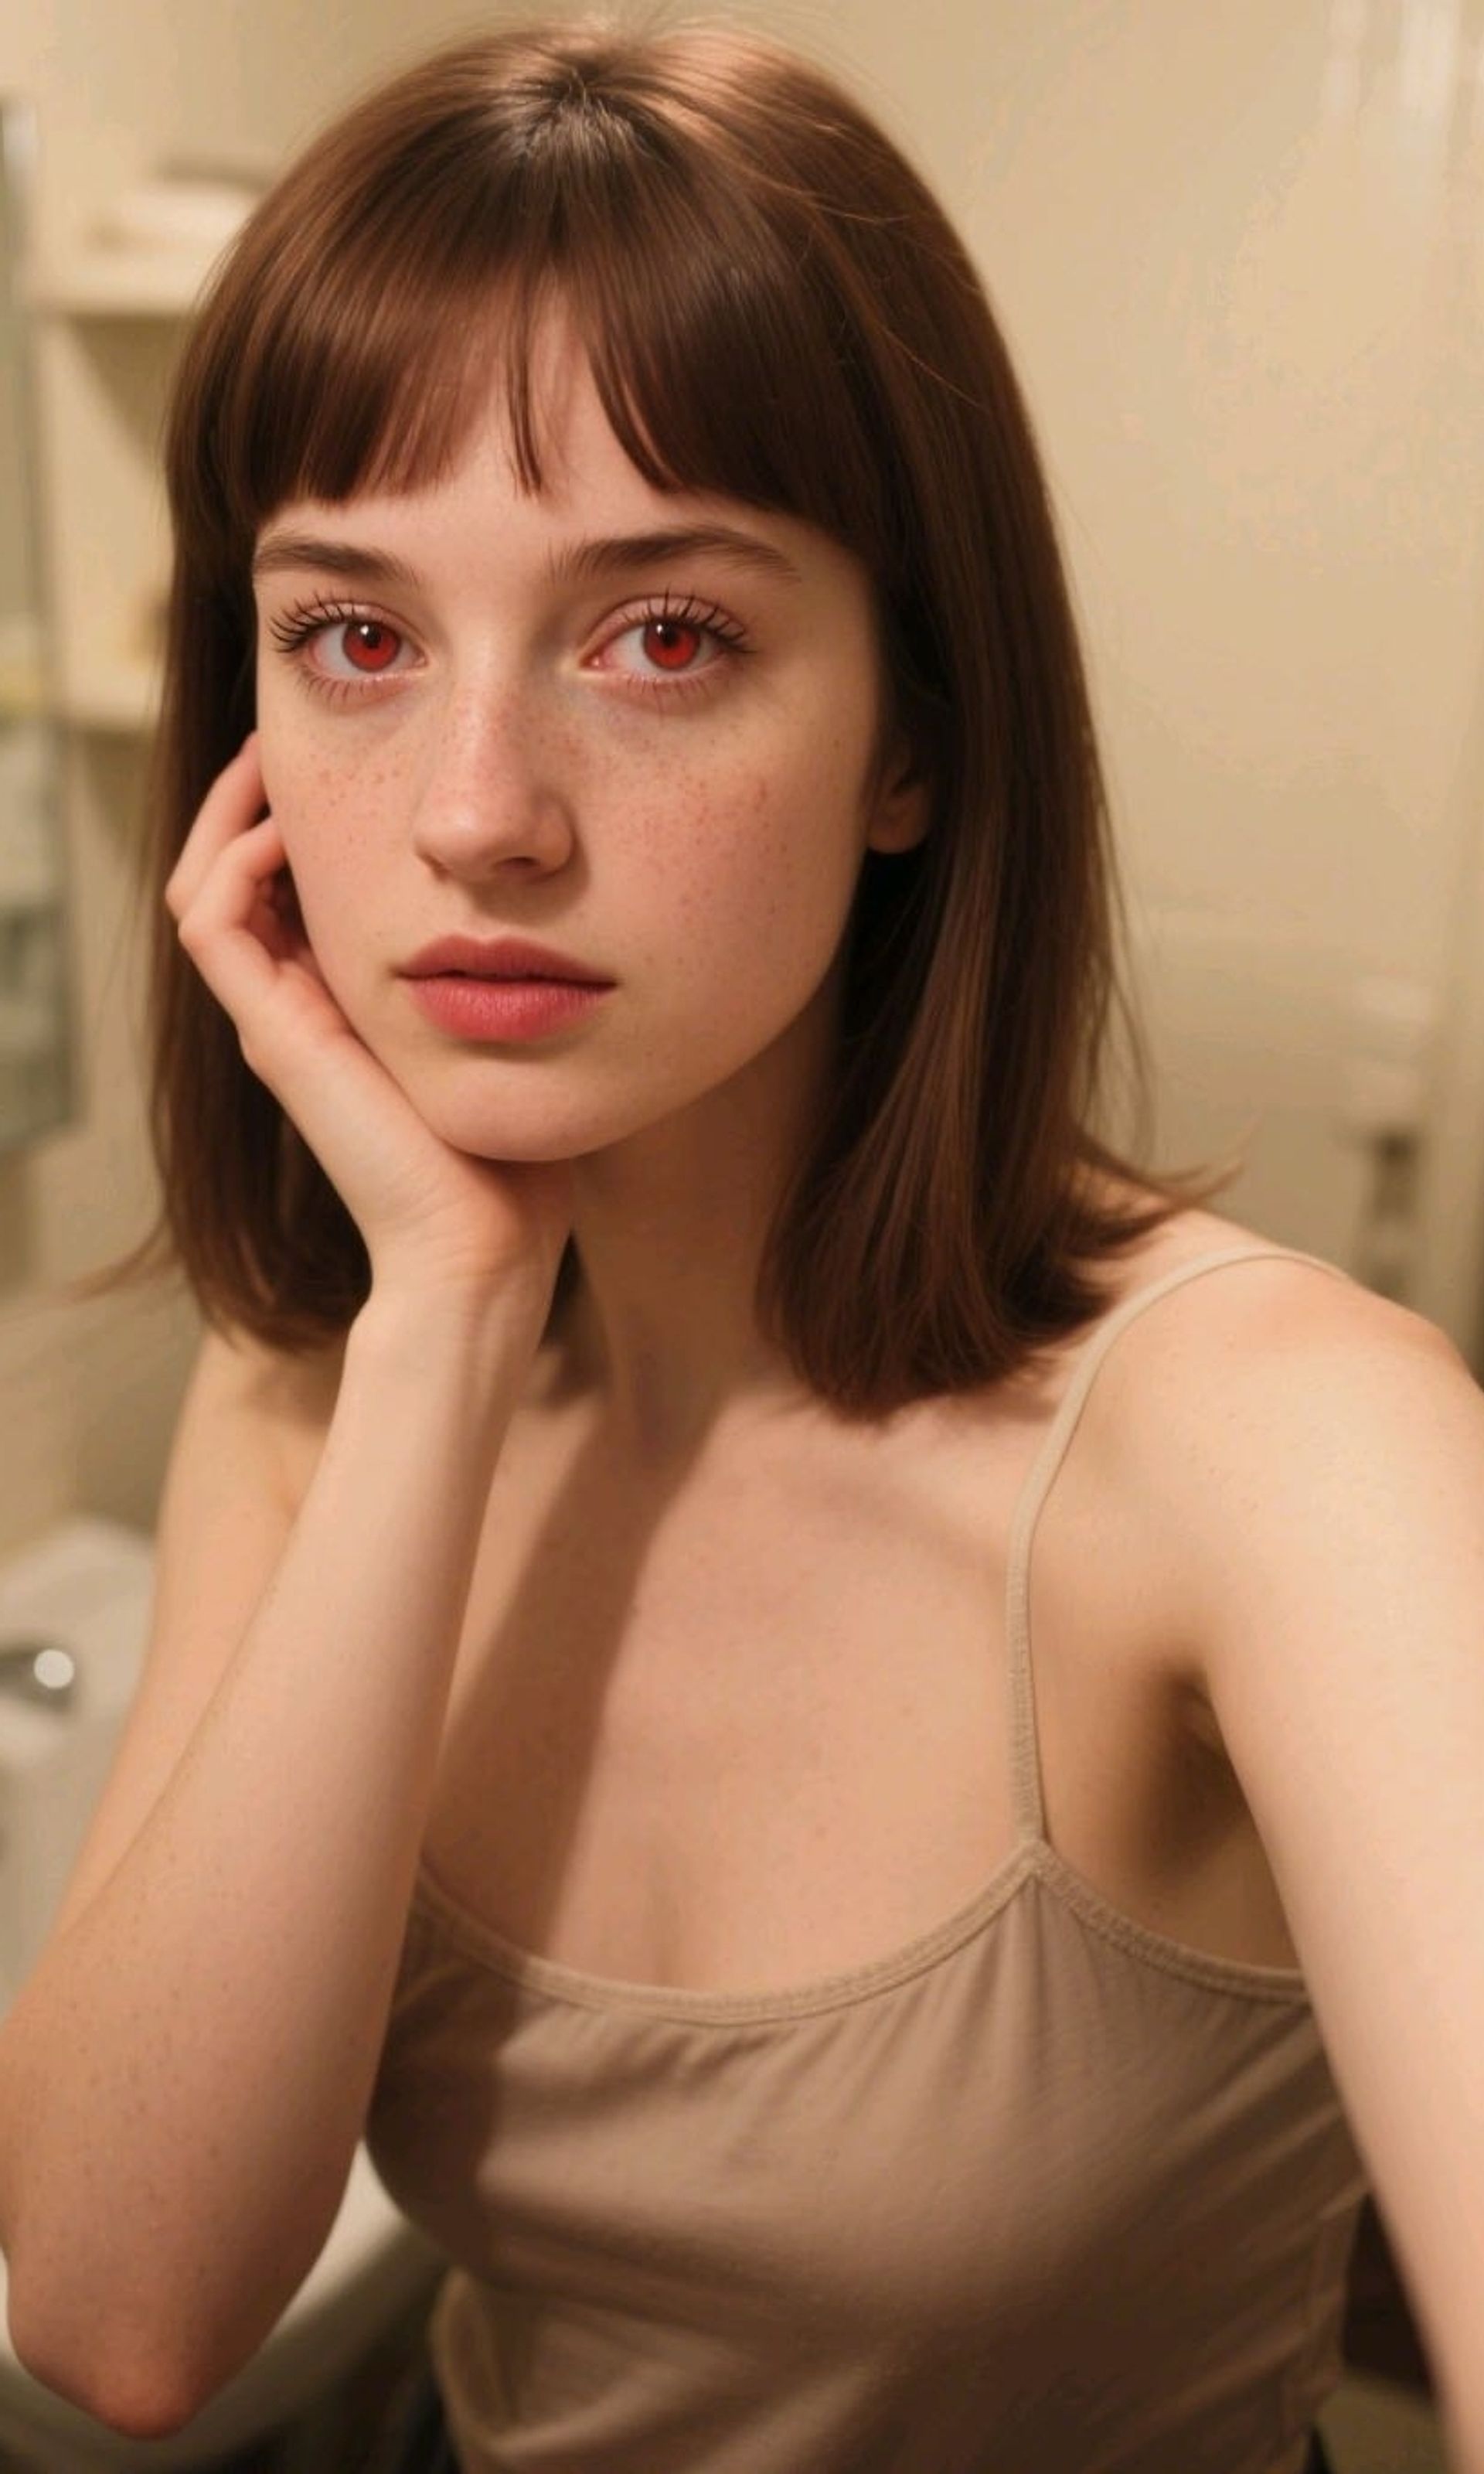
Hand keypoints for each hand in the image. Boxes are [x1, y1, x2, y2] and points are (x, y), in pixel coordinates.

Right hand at [166, 736, 575, 1315]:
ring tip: (275, 759)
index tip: (360, 757)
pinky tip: (292, 829)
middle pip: (238, 873)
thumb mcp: (515, 1038)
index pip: (295, 887)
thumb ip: (515, 979)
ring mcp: (278, 1021)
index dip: (309, 816)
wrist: (484, 1250)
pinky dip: (236, 860)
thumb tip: (568, 910)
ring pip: (206, 886)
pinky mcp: (274, 1035)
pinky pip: (214, 922)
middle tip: (297, 736)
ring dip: (233, 813)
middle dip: (259, 795)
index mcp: (348, 1005)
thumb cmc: (516, 1161)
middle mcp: (299, 1007)